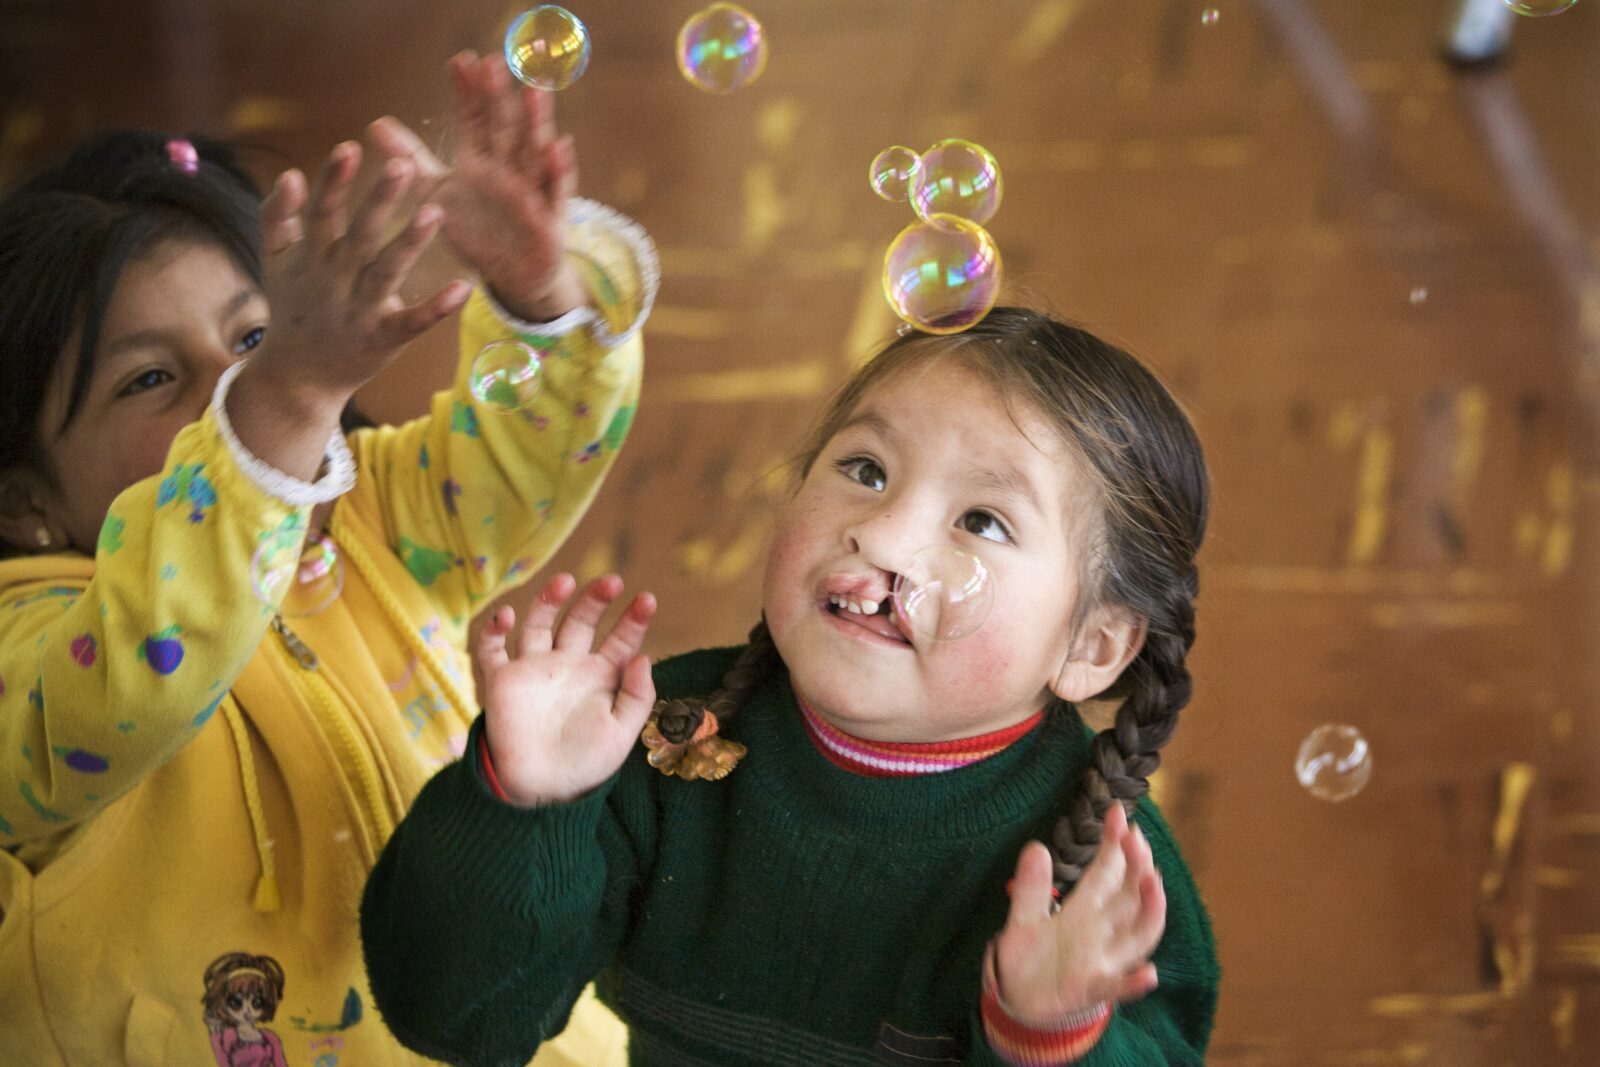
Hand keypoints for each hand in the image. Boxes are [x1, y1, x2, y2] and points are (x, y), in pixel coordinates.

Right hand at [249, 140, 470, 409]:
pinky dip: (435, 308)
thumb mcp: (275, 260)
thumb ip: (278, 215)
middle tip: (403, 165)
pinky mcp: (384, 339)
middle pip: (358, 235)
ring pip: (385, 273)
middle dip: (378, 200)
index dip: (334, 180)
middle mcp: (335, 280)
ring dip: (408, 243)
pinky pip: (413, 322)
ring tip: (435, 212)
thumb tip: (291, 174)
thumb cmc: (294, 307)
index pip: (323, 211)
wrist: (297, 377)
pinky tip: (462, 288)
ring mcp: (360, 310)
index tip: (349, 147)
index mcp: (313, 256)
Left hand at [367, 50, 584, 322]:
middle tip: (494, 62)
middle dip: (500, 98)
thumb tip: (374, 124)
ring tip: (534, 91)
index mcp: (481, 160)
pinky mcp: (549, 216)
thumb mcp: (437, 194)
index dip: (469, 92)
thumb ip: (411, 160)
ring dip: (536, 122)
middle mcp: (508, 168)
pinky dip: (559, 171)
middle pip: (504, 127)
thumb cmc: (478, 230)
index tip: (461, 61)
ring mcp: (531, 189)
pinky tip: (559, 148)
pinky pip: (556, 191)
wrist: (512, 275)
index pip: (475, 118)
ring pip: (534, 151)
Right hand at [479, 573, 656, 805]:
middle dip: (594, 600)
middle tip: (612, 581)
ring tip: (565, 582)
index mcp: (601, 677)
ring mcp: (535, 669)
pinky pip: (492, 648)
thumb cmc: (585, 764)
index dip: (633, 620)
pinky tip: (505, 617)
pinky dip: (493, 630)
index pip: (620, 640)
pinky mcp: (502, 680)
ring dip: (549, 600)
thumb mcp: (621, 733)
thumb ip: (637, 696)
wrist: (539, 790)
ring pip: (539, 622)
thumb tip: (644, 657)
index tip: (647, 600)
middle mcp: (568, 665)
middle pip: (581, 621)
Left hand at [991, 801, 1165, 1019]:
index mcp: (1085, 909)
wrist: (1020, 1003)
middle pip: (1129, 895)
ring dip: (1149, 909)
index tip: (1117, 811)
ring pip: (1137, 934)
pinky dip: (1134, 982)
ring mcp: (1102, 960)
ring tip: (1152, 880)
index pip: (1107, 871)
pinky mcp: (1092, 989)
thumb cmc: (1029, 959)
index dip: (1115, 843)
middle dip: (1136, 865)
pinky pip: (1118, 986)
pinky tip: (1150, 974)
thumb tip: (1036, 846)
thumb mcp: (1022, 919)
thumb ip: (1030, 887)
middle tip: (1135, 837)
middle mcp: (1101, 931)